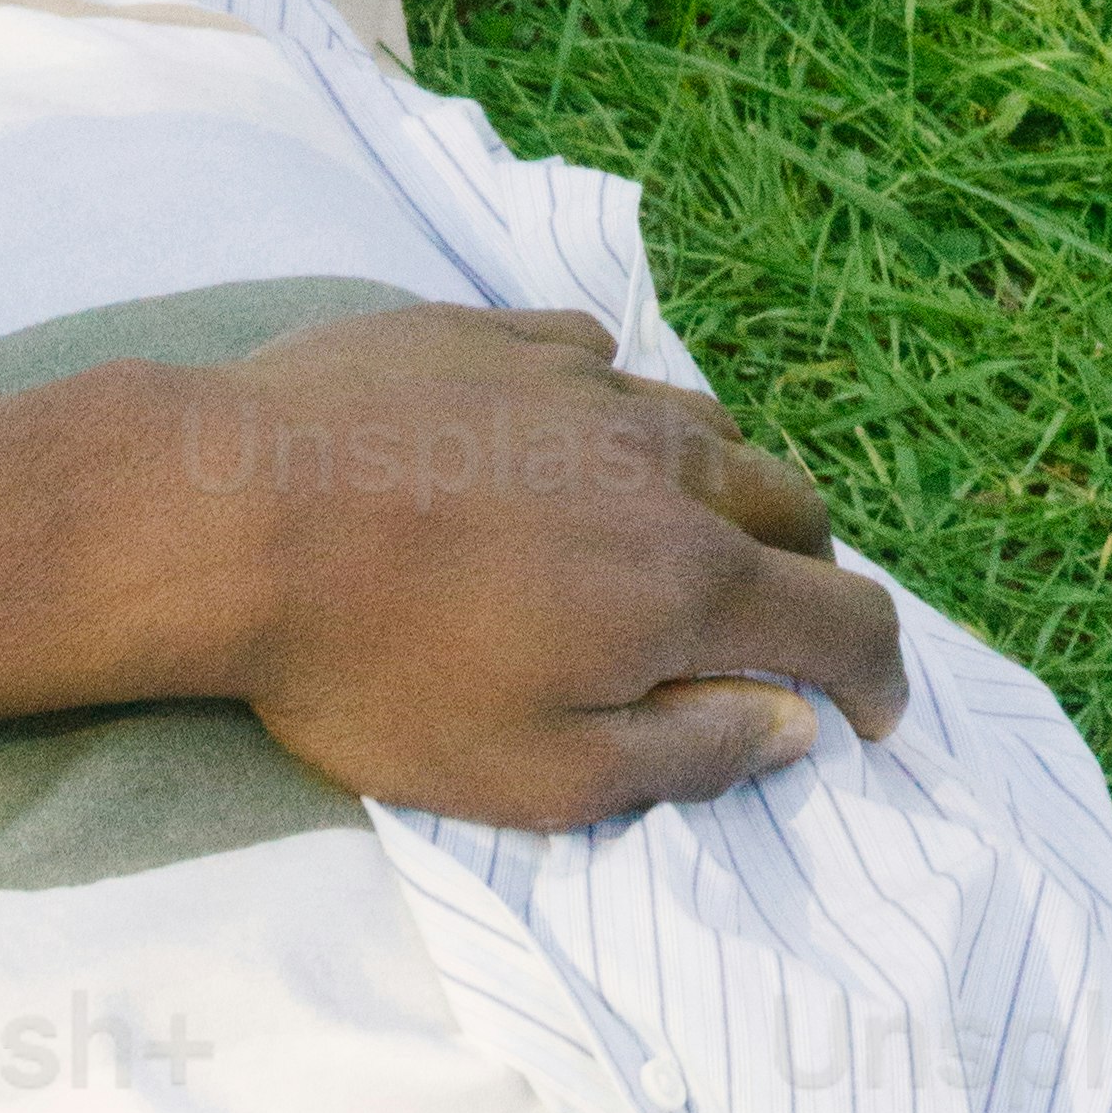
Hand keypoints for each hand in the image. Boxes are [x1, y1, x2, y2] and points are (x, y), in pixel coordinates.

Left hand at [146, 302, 910, 833]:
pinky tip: (574, 448)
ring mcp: (583, 385)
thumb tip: (791, 728)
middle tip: (780, 629)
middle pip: (795, 505)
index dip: (881, 678)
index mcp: (690, 581)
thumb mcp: (539, 776)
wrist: (230, 517)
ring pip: (707, 425)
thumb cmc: (376, 674)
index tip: (874, 718)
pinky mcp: (498, 336)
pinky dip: (618, 416)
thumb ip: (686, 755)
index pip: (844, 618)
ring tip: (682, 536)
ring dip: (723, 487)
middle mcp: (666, 462)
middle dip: (812, 574)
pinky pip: (599, 363)